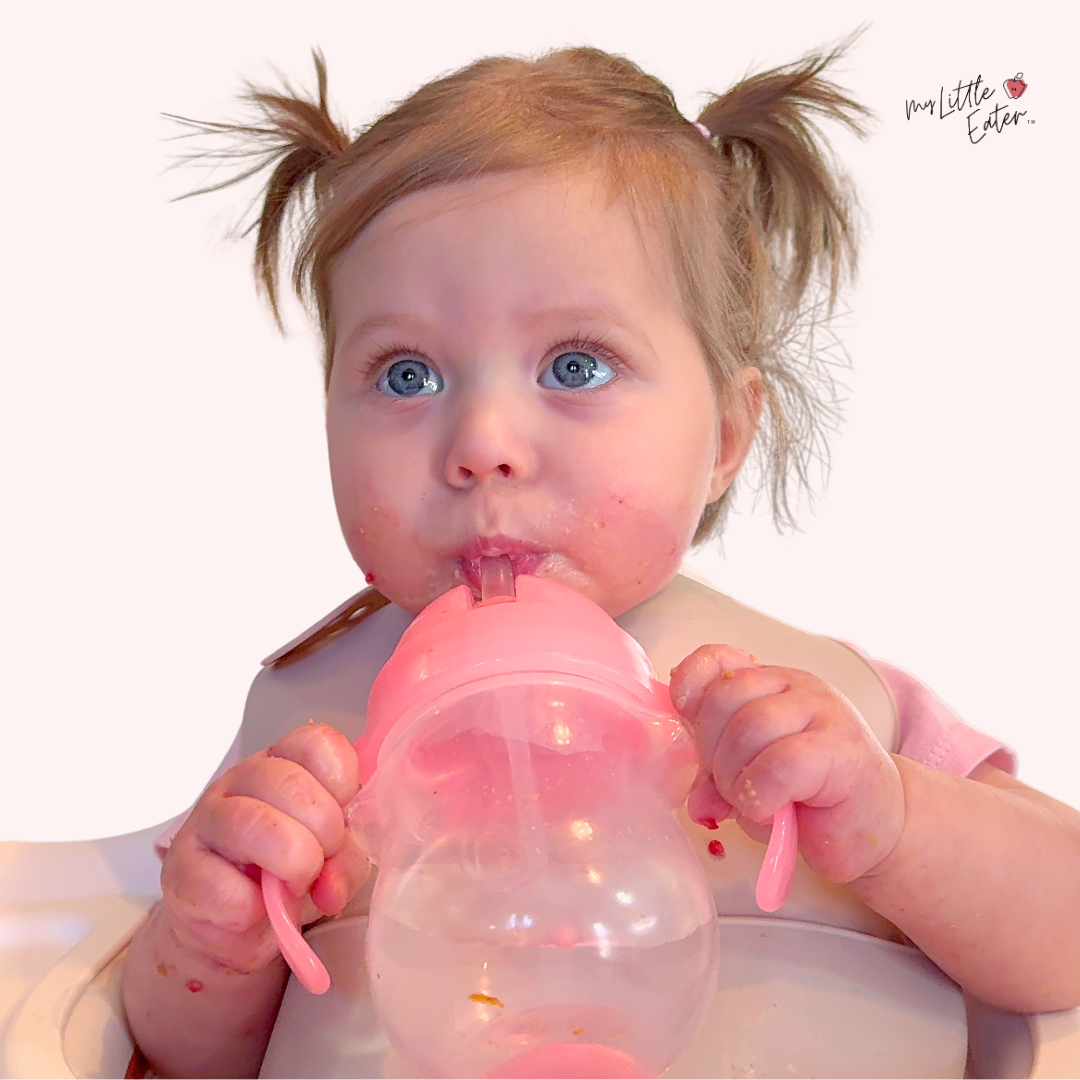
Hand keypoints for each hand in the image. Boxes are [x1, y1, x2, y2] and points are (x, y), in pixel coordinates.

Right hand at [160, 723, 369, 971]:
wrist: (232, 926)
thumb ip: (347, 860)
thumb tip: (333, 881)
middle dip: (323, 830)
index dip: (341, 780)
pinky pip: (220, 885)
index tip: (345, 816)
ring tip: (295, 885)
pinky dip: (251, 906)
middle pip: (289, 782)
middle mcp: (241, 781)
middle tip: (322, 861)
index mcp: (283, 764)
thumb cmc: (285, 876)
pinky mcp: (181, 871)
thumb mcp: (332, 860)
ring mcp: (206, 821)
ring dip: (291, 862)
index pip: (315, 742)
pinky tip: (256, 909)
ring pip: (252, 823)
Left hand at [669, 645, 904, 883]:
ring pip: (749, 726)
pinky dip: (761, 794)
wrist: (878, 826)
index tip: (687, 718)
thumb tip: (696, 801)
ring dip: (736, 778)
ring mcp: (822, 712)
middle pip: (724, 696)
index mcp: (767, 684)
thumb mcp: (748, 782)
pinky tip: (772, 812)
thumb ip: (715, 779)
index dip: (691, 684)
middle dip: (711, 751)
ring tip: (754, 803)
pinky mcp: (841, 749)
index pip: (717, 659)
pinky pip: (779, 762)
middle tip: (731, 786)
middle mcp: (794, 687)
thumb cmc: (810, 800)